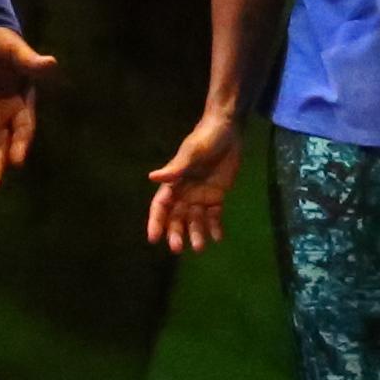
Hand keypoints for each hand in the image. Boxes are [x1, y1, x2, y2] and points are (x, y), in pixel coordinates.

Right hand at [145, 107, 239, 252]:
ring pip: (195, 220)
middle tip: (178, 248)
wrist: (227, 130)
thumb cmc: (205, 139)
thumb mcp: (191, 153)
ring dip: (196, 234)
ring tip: (200, 247)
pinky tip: (218, 237)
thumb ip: (175, 168)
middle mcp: (184, 193)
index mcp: (173, 183)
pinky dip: (215, 227)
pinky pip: (214, 216)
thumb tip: (152, 177)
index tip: (153, 239)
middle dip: (176, 233)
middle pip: (176, 218)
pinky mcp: (216, 196)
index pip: (161, 206)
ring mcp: (200, 196)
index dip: (156, 222)